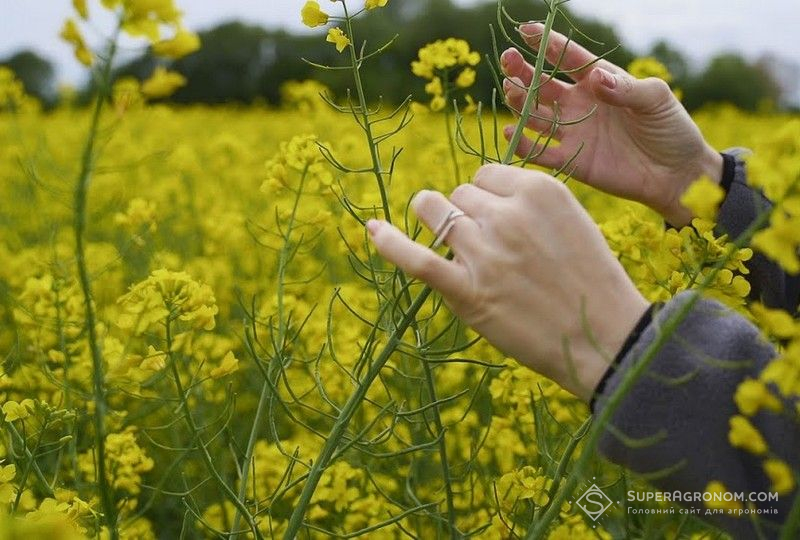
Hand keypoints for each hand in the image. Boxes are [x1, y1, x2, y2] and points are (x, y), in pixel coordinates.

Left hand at [367, 164, 649, 401]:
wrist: (606, 339)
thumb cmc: (592, 282)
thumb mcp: (572, 223)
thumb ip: (528, 204)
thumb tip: (479, 197)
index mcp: (539, 191)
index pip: (486, 175)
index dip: (487, 198)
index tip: (500, 221)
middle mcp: (508, 214)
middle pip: (459, 194)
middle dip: (467, 214)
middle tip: (490, 247)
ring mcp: (485, 252)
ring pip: (437, 213)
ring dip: (440, 224)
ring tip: (455, 246)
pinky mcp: (467, 291)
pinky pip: (415, 258)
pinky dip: (389, 243)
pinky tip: (372, 231)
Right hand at [501, 23, 722, 226]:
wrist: (677, 174)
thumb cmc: (671, 129)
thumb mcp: (657, 99)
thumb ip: (627, 88)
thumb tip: (596, 77)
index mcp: (600, 82)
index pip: (568, 58)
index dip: (547, 44)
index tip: (526, 31)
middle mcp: (579, 104)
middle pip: (543, 84)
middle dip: (523, 71)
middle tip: (508, 60)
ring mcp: (573, 133)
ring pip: (535, 115)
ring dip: (519, 102)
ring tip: (509, 90)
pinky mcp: (571, 161)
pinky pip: (540, 153)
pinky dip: (523, 144)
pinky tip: (511, 132)